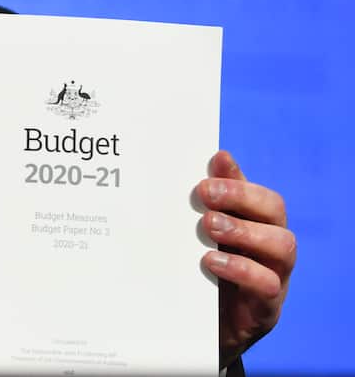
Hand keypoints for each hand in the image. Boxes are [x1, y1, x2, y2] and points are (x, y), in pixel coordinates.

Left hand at [198, 150, 294, 367]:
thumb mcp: (204, 235)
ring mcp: (275, 275)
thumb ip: (212, 200)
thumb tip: (219, 156)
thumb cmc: (206, 271)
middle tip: (205, 196)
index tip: (205, 177)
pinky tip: (212, 262)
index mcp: (257, 223)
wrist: (204, 330)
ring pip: (282, 246)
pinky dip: (242, 270)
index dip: (239, 182)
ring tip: (210, 226)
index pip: (261, 194)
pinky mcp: (266, 306)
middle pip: (276, 212)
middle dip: (241, 198)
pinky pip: (268, 285)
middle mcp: (271, 246)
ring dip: (245, 231)